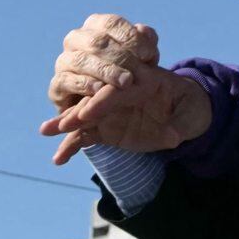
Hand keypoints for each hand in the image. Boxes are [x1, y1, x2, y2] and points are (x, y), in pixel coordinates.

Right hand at [39, 66, 212, 163]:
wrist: (184, 114)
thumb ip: (182, 124)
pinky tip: (58, 159)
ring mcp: (110, 110)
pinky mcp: (104, 127)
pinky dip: (71, 146)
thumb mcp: (192, 112)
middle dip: (77, 111)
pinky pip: (85, 136)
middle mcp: (120, 92)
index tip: (87, 113)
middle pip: (95, 99)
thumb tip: (175, 137)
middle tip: (60, 123)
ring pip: (84, 116)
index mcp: (142, 79)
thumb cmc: (189, 106)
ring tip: (45, 131)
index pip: (118, 87)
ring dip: (66, 124)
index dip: (103, 100)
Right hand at [48, 13, 159, 110]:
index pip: (111, 23)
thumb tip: (143, 30)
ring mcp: (64, 61)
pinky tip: (99, 90)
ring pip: (81, 60)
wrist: (110, 102)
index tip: (149, 55)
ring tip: (125, 82)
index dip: (131, 37)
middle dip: (120, 57)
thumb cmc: (129, 70)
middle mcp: (76, 39)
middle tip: (138, 72)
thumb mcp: (143, 56)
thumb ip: (146, 42)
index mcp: (96, 25)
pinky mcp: (57, 84)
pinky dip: (84, 84)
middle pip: (96, 41)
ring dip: (105, 71)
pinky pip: (66, 81)